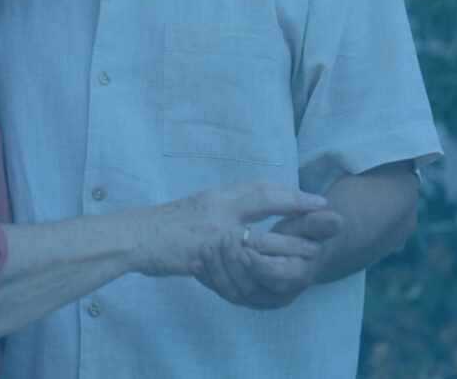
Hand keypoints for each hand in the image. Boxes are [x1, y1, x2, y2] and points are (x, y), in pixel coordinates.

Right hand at [136, 179, 327, 277]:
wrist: (136, 237)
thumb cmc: (162, 228)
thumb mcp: (193, 211)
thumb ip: (217, 213)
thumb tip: (235, 217)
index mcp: (216, 197)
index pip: (256, 186)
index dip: (283, 190)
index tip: (306, 194)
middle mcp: (218, 206)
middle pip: (263, 197)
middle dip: (294, 203)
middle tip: (321, 208)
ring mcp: (214, 229)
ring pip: (260, 234)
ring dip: (289, 242)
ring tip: (314, 249)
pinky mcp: (208, 251)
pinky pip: (242, 258)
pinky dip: (264, 264)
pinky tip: (279, 270)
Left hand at [192, 208, 343, 308]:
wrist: (299, 248)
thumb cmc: (305, 233)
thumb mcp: (312, 226)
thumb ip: (319, 224)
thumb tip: (335, 219)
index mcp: (296, 277)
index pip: (278, 279)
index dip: (260, 267)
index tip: (244, 249)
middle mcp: (278, 295)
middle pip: (250, 289)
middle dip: (232, 266)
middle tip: (219, 240)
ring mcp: (258, 297)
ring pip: (232, 293)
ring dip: (216, 272)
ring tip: (202, 250)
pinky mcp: (242, 293)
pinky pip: (222, 290)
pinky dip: (207, 279)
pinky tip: (194, 264)